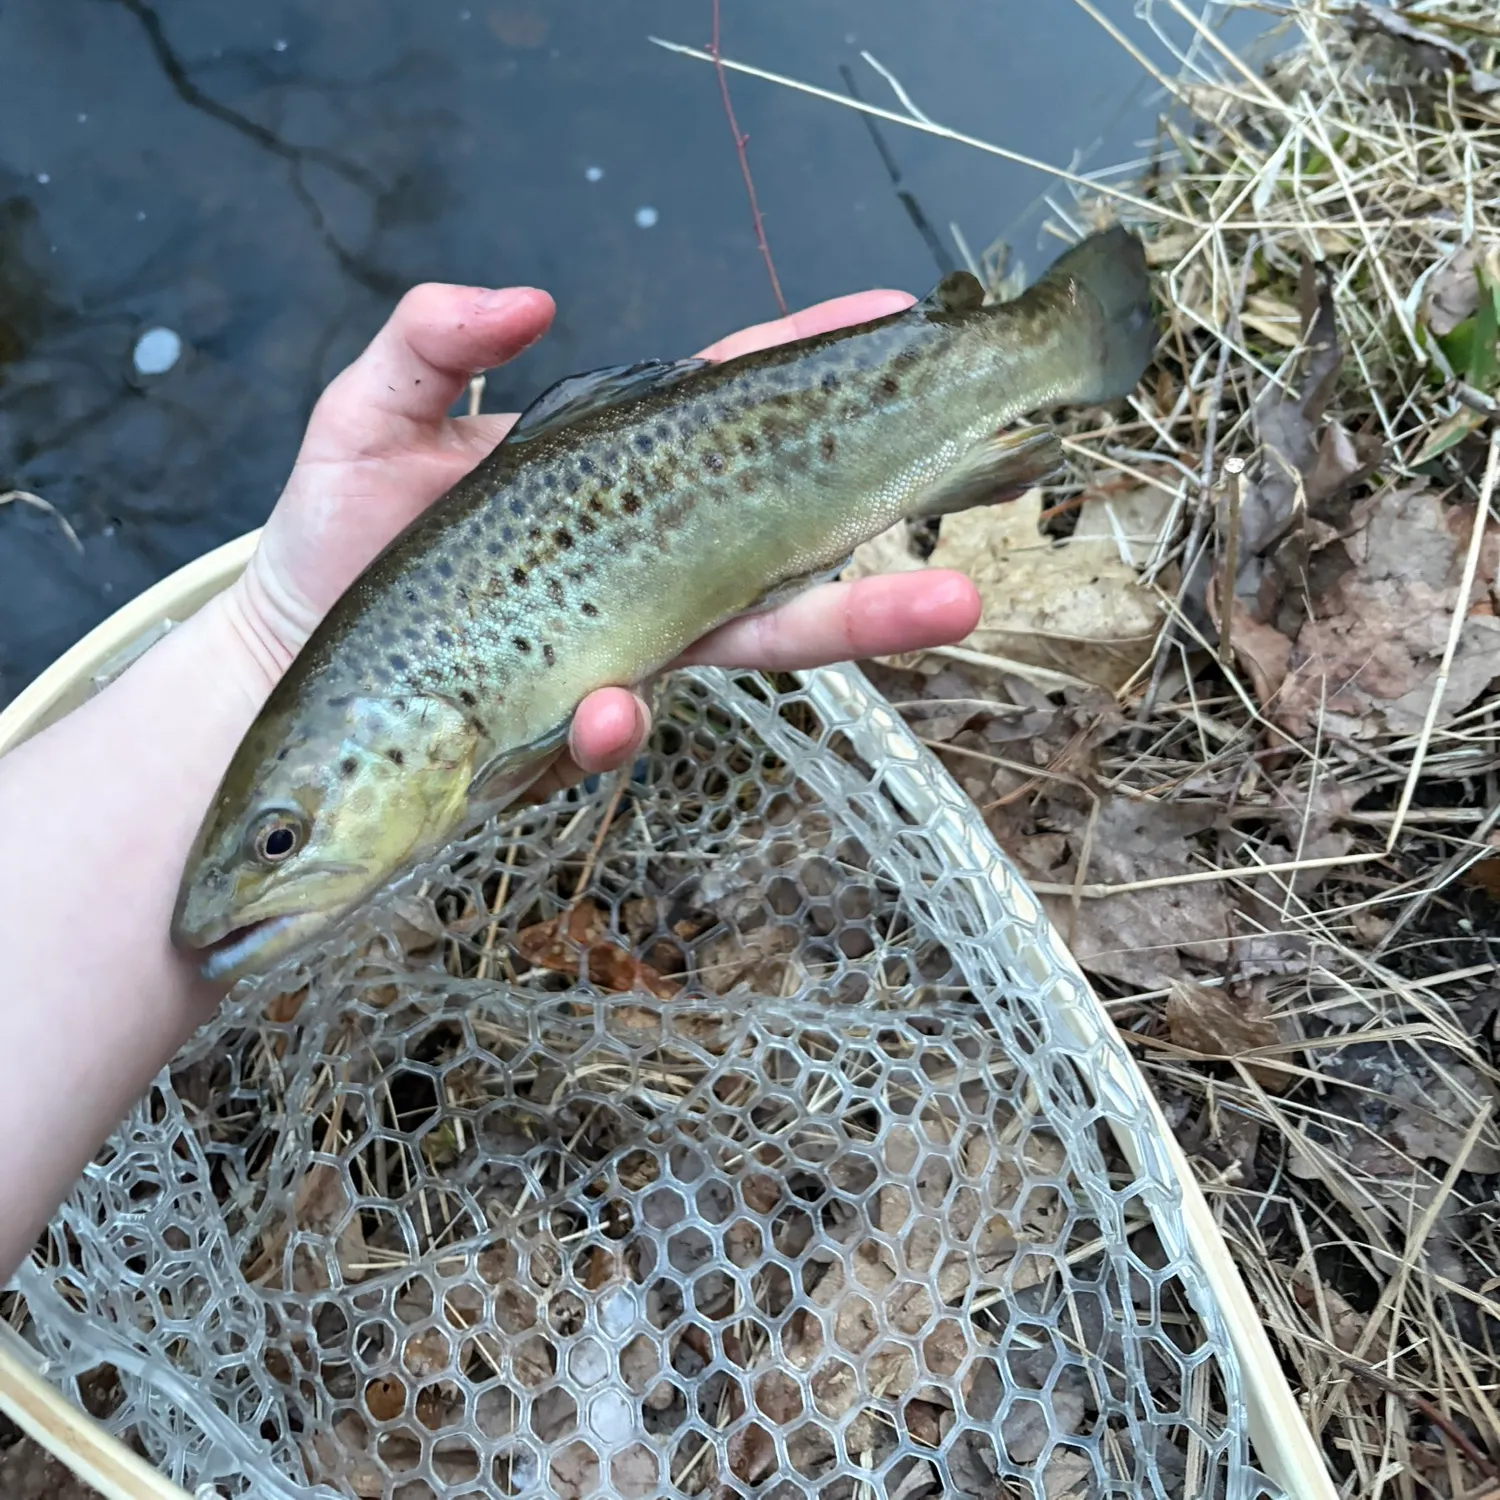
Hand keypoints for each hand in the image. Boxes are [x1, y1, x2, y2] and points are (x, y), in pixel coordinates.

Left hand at [224, 282, 981, 792]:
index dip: (815, 357)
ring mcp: (628, 641)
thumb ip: (432, 341)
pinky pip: (623, 721)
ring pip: (761, 633)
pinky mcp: (578, 716)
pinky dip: (620, 720)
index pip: (733, 406)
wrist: (302, 664)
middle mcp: (649, 558)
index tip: (895, 312)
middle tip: (1000, 477)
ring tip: (946, 606)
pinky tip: (605, 709)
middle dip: (895, 508)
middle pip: (793, 533)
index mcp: (618, 471)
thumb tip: (533, 301)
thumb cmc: (336, 531)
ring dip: (855, 622)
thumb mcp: (368, 414)